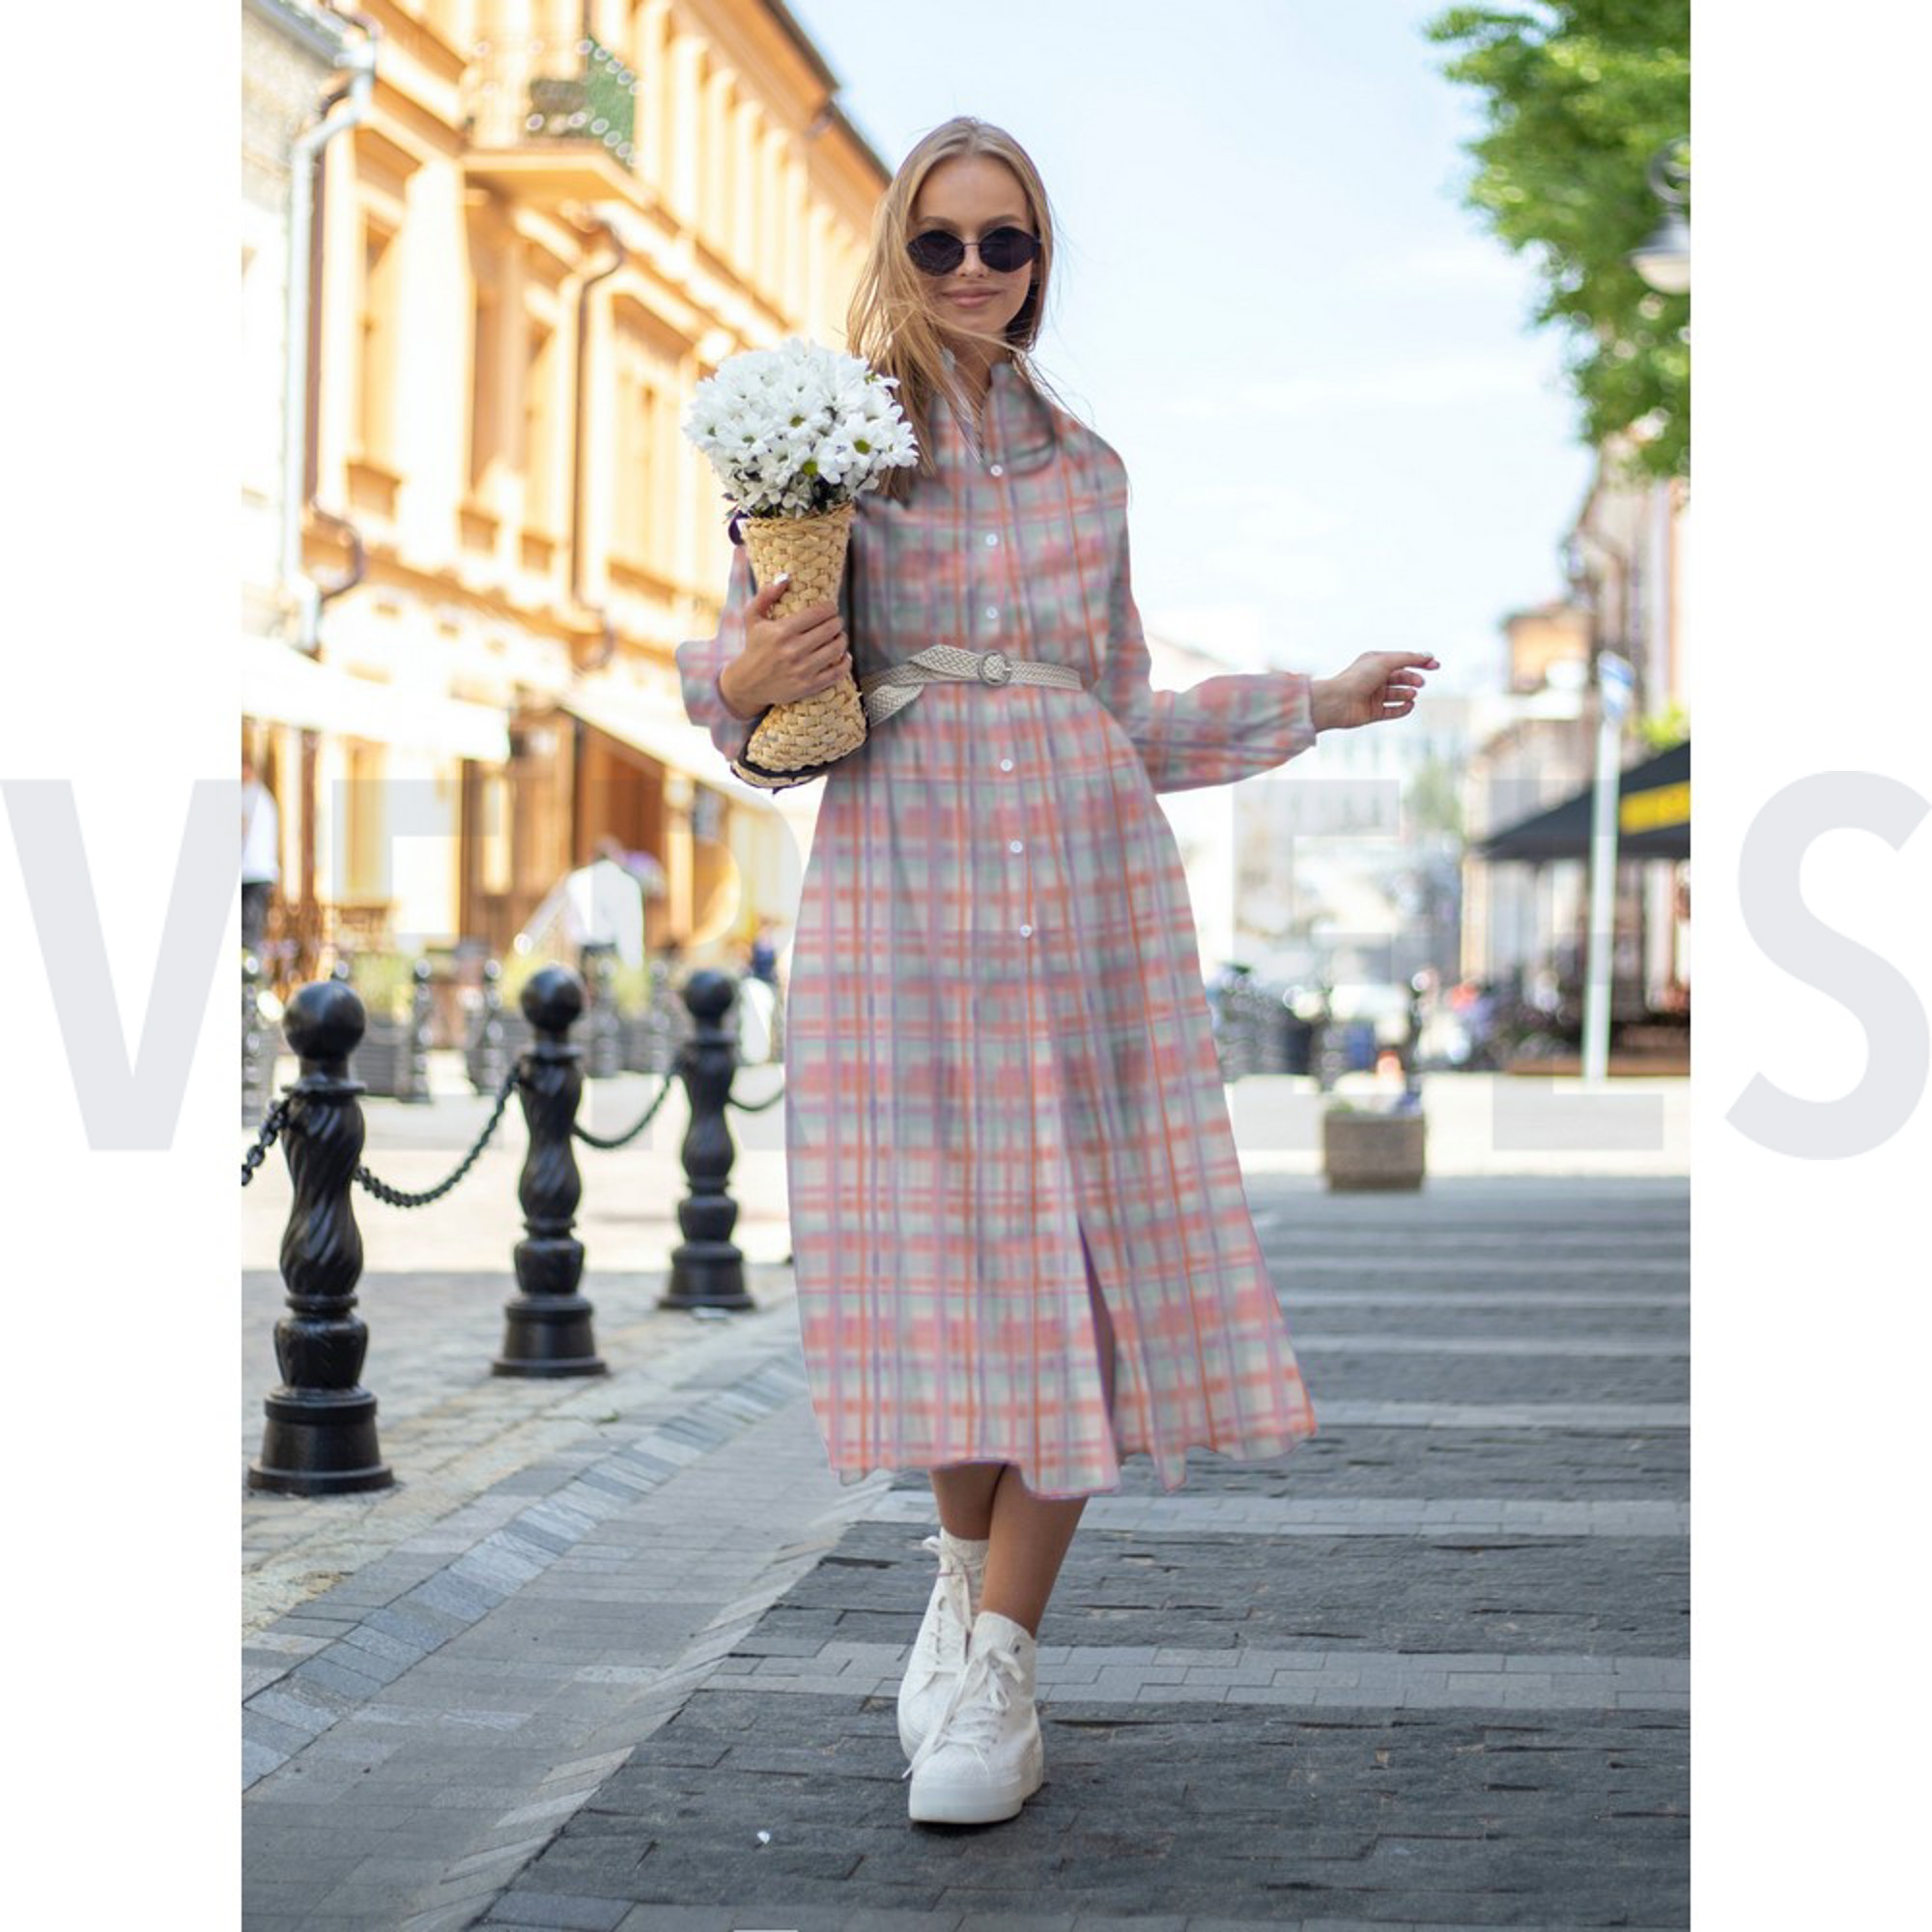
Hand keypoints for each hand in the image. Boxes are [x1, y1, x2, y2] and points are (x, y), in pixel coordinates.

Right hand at [720, 575, 852, 716]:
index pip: (818, 613)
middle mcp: (793, 650)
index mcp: (782, 631)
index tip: (831, 608)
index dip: (830, 608)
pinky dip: (845, 662)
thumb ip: (765, 595)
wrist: (748, 684)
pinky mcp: (808, 686)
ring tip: (839, 637)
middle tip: (835, 622)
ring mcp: (802, 670)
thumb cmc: (753, 646)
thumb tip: (785, 577)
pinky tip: (844, 656)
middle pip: (831, 629)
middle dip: (837, 622)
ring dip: (842, 640)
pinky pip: (837, 672)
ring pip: (836, 649)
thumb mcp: (752, 618)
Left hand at [1310, 651, 1439, 731]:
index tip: (1436, 665)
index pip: (1402, 660)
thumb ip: (1408, 658)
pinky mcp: (1373, 713)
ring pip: (1398, 694)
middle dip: (1413, 679)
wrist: (1337, 702)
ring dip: (1408, 694)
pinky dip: (1403, 709)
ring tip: (1410, 694)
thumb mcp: (1385, 661)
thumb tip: (1428, 655)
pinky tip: (1409, 706)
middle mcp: (1374, 678)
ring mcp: (1373, 696)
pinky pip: (1393, 711)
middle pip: (1402, 678)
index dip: (1420, 662)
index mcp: (1375, 662)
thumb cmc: (1358, 678)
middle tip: (1420, 682)